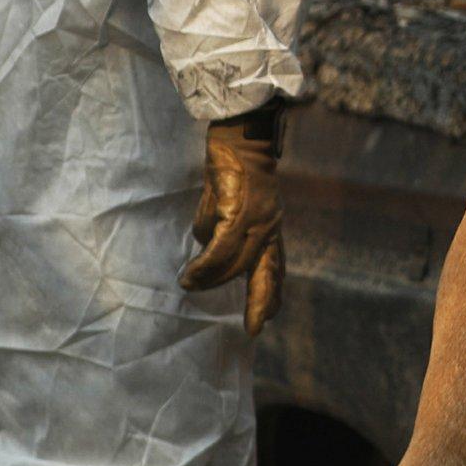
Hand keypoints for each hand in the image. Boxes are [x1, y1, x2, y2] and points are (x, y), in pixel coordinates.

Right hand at [179, 108, 283, 332]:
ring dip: (211, 279)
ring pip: (238, 263)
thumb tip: (204, 246)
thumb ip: (217, 228)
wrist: (238, 136)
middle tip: (254, 329)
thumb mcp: (225, 205)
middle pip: (269, 273)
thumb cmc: (231, 169)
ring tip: (189, 284)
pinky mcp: (240, 210)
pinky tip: (191, 275)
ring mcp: (258, 219)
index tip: (267, 318)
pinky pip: (223, 247)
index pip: (276, 268)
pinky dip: (206, 265)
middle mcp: (271, 227)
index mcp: (270, 228)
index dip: (272, 294)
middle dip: (262, 302)